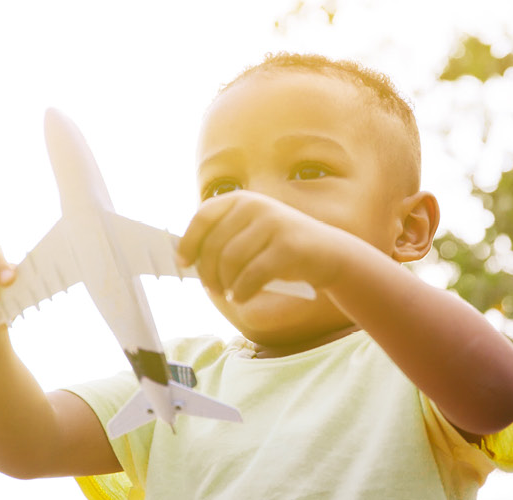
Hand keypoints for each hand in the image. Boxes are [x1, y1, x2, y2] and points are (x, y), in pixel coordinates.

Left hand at [176, 191, 362, 302]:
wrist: (330, 255)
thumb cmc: (281, 250)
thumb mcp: (251, 236)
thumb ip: (222, 240)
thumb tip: (185, 258)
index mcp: (242, 200)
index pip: (203, 215)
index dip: (189, 240)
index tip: (183, 262)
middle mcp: (257, 205)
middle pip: (214, 244)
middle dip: (208, 272)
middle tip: (212, 288)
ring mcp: (274, 223)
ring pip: (231, 261)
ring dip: (225, 284)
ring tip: (229, 293)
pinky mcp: (288, 246)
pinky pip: (251, 275)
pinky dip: (242, 291)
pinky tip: (242, 298)